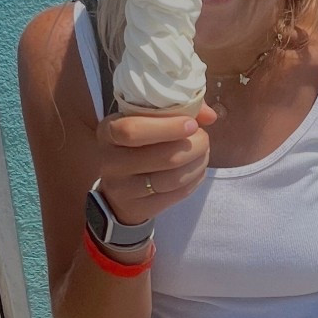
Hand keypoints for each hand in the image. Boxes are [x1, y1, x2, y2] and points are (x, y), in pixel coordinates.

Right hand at [94, 105, 217, 229]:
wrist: (117, 186)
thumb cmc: (136, 142)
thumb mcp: (144, 119)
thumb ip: (176, 108)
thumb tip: (210, 116)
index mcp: (108, 132)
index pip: (132, 130)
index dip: (167, 127)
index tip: (191, 124)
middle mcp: (110, 161)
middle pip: (162, 157)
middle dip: (193, 145)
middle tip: (203, 138)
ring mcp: (124, 189)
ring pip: (173, 178)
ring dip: (198, 163)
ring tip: (204, 151)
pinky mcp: (140, 208)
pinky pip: (177, 194)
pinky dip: (195, 179)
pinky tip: (198, 168)